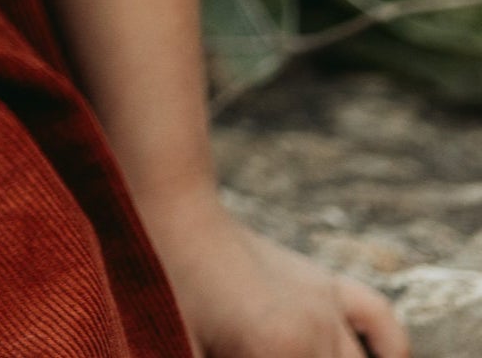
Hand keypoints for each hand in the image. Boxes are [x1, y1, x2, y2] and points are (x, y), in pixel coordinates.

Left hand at [149, 192, 408, 357]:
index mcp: (278, 350)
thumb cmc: (164, 280)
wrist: (171, 210)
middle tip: (256, 348)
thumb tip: (205, 355)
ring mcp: (325, 304)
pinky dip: (388, 346)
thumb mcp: (183, 341)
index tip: (233, 352)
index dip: (246, 357)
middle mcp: (315, 329)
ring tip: (306, 353)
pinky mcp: (326, 284)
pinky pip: (379, 319)